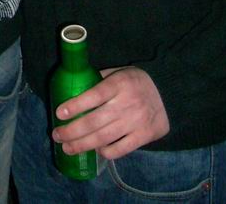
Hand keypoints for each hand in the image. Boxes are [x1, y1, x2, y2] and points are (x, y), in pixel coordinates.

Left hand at [52, 67, 169, 159]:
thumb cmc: (135, 82)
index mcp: (119, 83)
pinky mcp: (143, 136)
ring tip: (67, 147)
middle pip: (94, 121)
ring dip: (81, 145)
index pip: (94, 95)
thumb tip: (72, 90)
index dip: (75, 105)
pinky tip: (94, 150)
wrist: (168, 95)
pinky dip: (105, 151)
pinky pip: (120, 149)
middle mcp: (127, 103)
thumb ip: (99, 81)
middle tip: (57, 135)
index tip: (58, 113)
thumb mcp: (118, 73)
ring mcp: (136, 121)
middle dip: (72, 131)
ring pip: (103, 138)